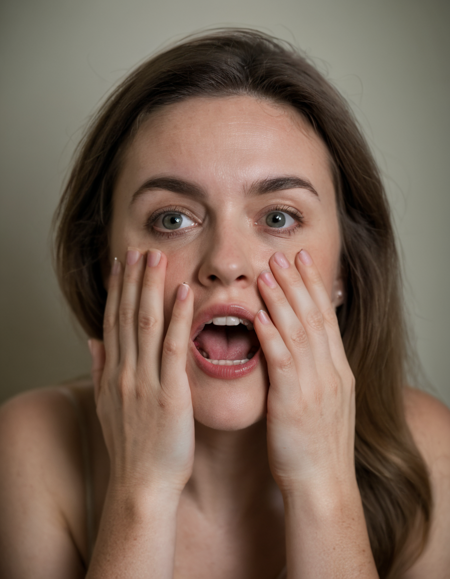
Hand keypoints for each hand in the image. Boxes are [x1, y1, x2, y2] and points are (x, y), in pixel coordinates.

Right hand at [88, 248, 194, 496]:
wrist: (141, 484)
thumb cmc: (131, 447)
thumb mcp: (107, 406)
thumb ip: (101, 370)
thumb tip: (93, 341)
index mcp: (113, 373)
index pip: (112, 321)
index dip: (116, 290)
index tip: (120, 264)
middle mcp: (125, 371)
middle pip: (127, 315)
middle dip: (133, 280)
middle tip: (139, 249)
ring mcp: (145, 381)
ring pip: (146, 324)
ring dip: (151, 288)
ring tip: (157, 259)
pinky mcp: (170, 392)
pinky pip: (173, 348)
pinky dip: (178, 318)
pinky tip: (184, 294)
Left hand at [254, 250, 355, 495]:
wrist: (323, 485)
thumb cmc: (316, 446)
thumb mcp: (324, 402)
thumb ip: (313, 371)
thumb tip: (300, 346)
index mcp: (336, 370)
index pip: (325, 317)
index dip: (313, 286)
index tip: (302, 261)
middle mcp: (329, 372)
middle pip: (313, 316)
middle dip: (297, 283)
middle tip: (282, 254)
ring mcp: (314, 385)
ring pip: (298, 332)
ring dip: (282, 299)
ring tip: (266, 273)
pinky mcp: (293, 401)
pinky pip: (282, 361)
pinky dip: (271, 335)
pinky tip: (259, 315)